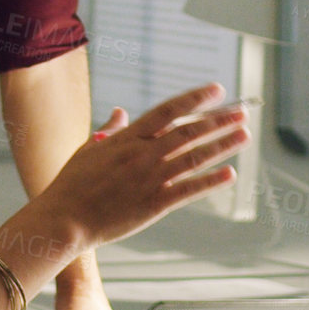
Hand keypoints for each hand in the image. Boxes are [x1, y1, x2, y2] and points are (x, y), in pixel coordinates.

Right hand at [34, 83, 248, 249]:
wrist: (64, 219)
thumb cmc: (72, 185)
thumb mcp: (89, 149)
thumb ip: (110, 129)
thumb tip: (120, 111)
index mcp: (127, 138)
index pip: (168, 110)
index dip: (195, 98)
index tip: (217, 90)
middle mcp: (142, 154)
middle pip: (189, 132)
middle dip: (219, 120)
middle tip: (242, 112)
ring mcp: (149, 179)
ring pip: (194, 157)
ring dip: (222, 145)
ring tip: (244, 135)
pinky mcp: (153, 204)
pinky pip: (188, 190)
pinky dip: (211, 181)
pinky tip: (230, 174)